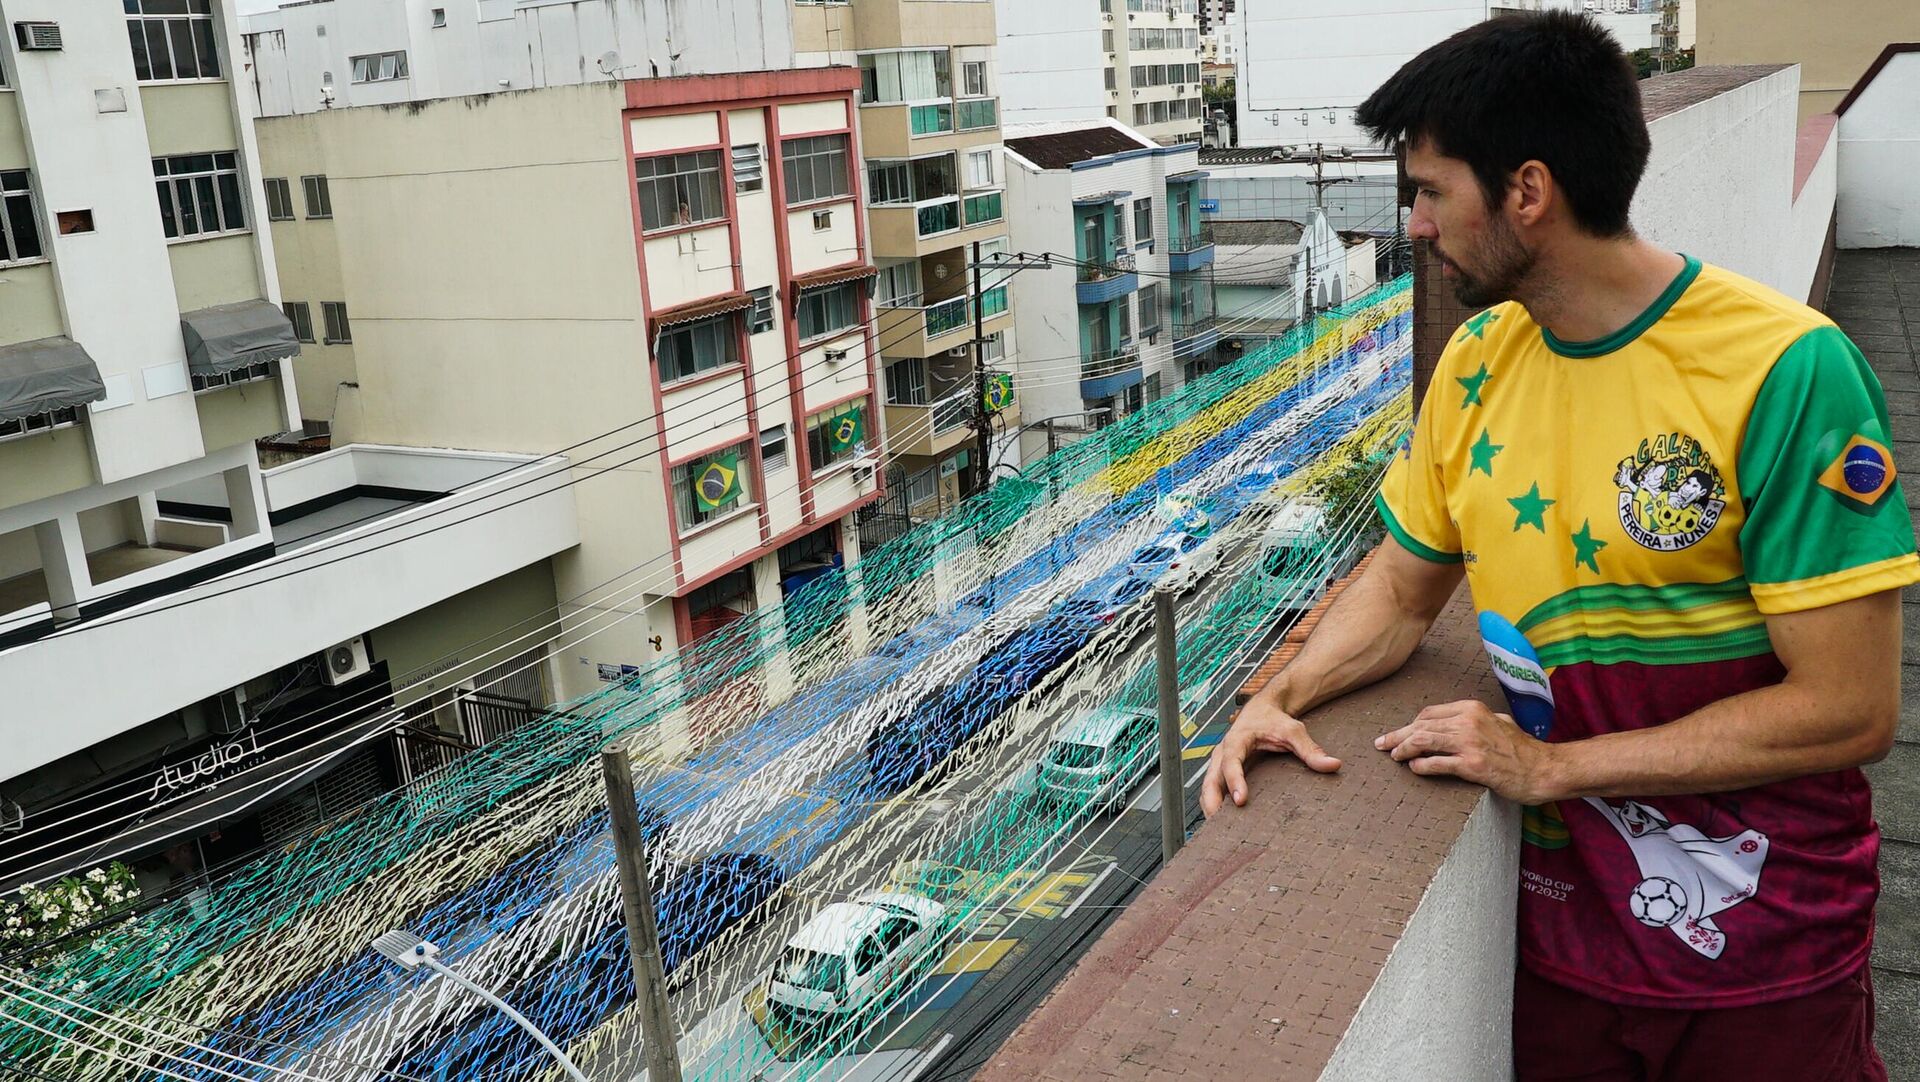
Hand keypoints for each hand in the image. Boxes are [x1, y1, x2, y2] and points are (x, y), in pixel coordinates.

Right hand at [1201, 697, 1342, 815]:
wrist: (1262, 710)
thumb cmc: (1275, 720)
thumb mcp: (1294, 731)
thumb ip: (1311, 749)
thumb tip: (1334, 764)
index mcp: (1237, 740)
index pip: (1231, 762)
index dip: (1234, 782)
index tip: (1241, 800)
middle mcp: (1223, 752)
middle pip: (1209, 780)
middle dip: (1212, 803)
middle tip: (1220, 826)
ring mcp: (1219, 763)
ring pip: (1207, 788)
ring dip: (1211, 808)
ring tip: (1220, 833)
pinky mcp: (1221, 771)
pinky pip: (1213, 790)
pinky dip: (1215, 805)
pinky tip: (1223, 823)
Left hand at [1375, 700, 1558, 803]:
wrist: (1545, 769)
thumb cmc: (1521, 749)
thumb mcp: (1497, 722)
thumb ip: (1473, 720)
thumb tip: (1448, 726)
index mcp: (1473, 709)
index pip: (1429, 713)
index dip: (1410, 724)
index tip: (1399, 734)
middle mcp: (1469, 722)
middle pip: (1422, 726)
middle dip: (1398, 736)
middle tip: (1382, 745)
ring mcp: (1471, 743)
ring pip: (1425, 741)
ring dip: (1404, 749)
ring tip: (1394, 756)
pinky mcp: (1473, 766)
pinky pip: (1437, 763)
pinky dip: (1421, 765)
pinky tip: (1414, 768)